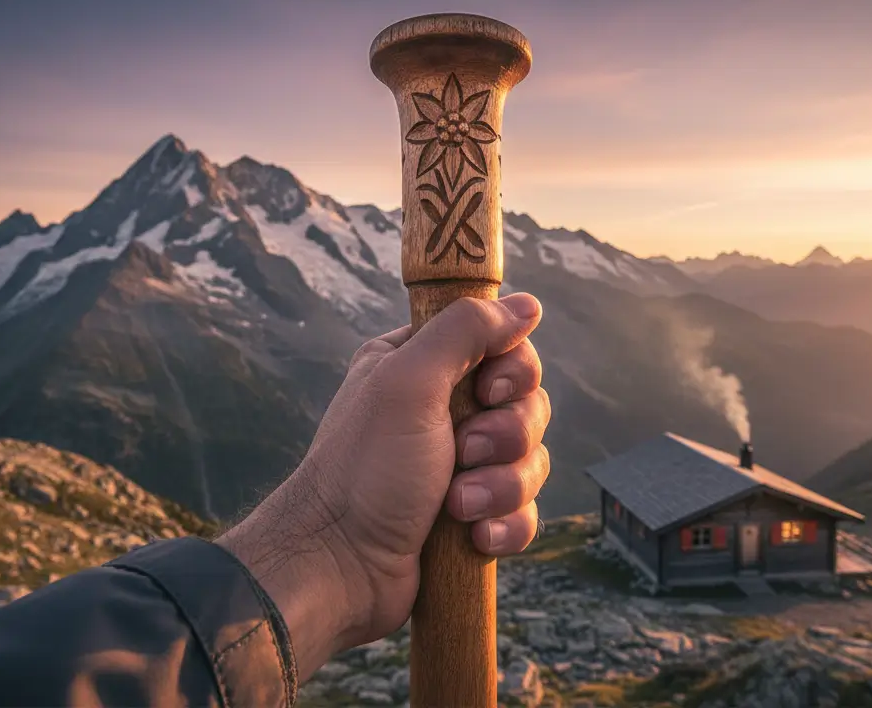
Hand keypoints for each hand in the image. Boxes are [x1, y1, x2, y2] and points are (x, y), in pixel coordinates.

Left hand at [215, 294, 548, 679]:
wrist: (340, 567)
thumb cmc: (364, 470)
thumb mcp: (409, 380)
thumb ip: (466, 330)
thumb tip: (526, 305)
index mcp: (422, 366)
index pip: (504, 346)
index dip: (511, 372)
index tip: (487, 393)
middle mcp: (442, 410)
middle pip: (527, 404)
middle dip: (506, 437)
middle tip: (462, 452)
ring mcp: (459, 466)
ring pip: (531, 460)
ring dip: (501, 486)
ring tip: (457, 506)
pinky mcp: (472, 515)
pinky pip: (523, 510)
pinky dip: (505, 525)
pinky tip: (474, 538)